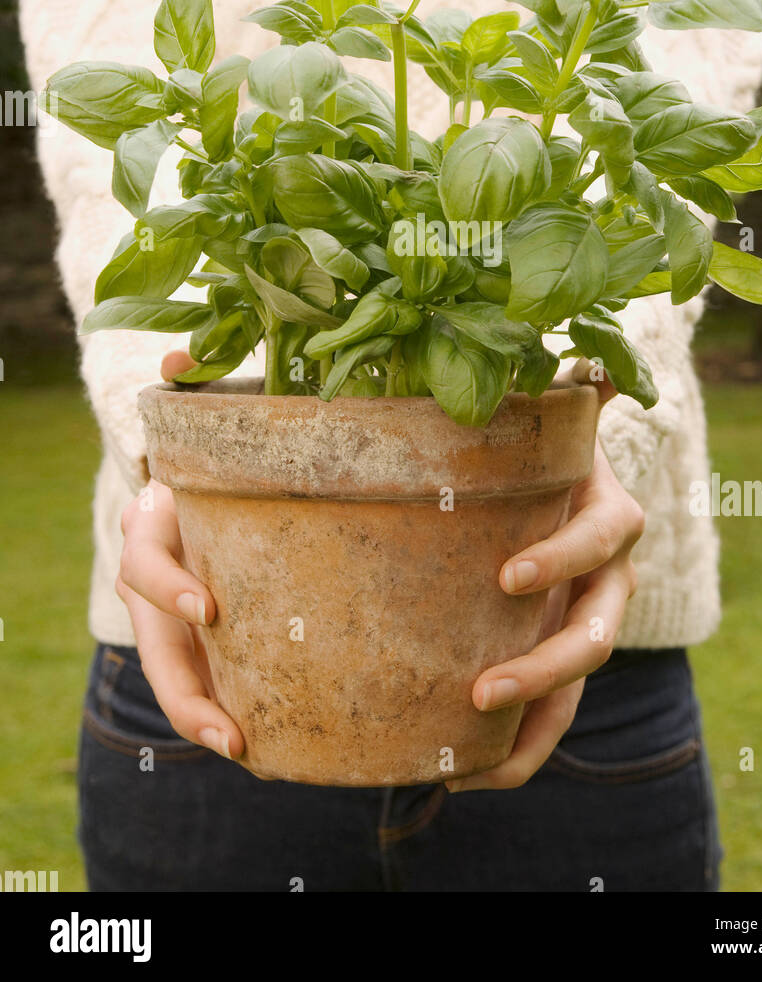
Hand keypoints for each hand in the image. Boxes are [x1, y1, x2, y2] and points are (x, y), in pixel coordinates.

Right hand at [115, 351, 243, 761]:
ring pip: (178, 676)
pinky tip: (268, 744)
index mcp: (152, 531)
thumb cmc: (212, 451)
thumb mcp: (203, 416)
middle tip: (231, 730)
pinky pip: (213, 680)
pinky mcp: (209, 637)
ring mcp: (178, 617)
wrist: (203, 484)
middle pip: (157, 647)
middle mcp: (157, 582)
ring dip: (204, 718)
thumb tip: (177, 358)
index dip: (170, 587)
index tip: (212, 607)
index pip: (146, 565)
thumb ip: (192, 382)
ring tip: (246, 751)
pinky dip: (228, 712)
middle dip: (187, 693)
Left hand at [447, 377, 644, 792]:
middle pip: (594, 637)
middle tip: (480, 690)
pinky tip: (462, 774)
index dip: (562, 558)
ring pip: (573, 691)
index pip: (599, 541)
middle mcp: (609, 580)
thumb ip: (568, 388)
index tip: (507, 576)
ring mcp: (584, 624)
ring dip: (529, 728)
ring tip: (466, 757)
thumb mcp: (555, 418)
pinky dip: (514, 752)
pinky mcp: (556, 658)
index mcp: (608, 516)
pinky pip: (549, 717)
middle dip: (543, 668)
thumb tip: (585, 354)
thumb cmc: (548, 450)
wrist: (567, 492)